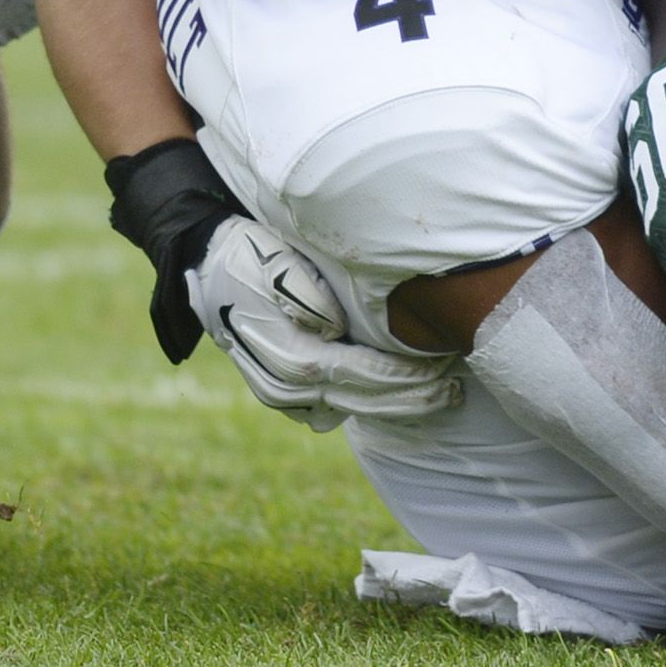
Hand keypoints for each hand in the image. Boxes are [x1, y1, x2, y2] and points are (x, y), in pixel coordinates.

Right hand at [189, 218, 461, 432]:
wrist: (209, 266)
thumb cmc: (254, 257)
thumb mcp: (277, 262)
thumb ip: (307, 294)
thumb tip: (333, 328)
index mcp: (286, 354)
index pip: (357, 373)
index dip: (402, 376)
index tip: (442, 372)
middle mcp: (282, 385)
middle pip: (360, 401)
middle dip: (411, 399)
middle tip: (455, 392)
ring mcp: (281, 395)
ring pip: (349, 409)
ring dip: (396, 407)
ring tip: (441, 396)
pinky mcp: (284, 393)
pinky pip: (333, 407)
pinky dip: (369, 404)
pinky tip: (402, 395)